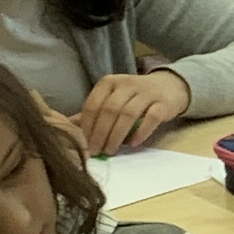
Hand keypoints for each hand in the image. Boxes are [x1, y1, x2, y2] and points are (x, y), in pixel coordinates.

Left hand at [69, 67, 190, 156]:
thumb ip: (91, 112)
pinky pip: (151, 118)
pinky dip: (141, 132)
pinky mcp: (163, 103)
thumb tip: (65, 126)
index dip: (87, 126)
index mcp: (109, 82)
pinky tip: (133, 143)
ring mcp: (146, 92)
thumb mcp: (111, 99)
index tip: (84, 145)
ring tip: (111, 150)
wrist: (168, 87)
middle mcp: (127, 84)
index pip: (93, 104)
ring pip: (128, 113)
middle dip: (100, 133)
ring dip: (117, 135)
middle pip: (109, 109)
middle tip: (96, 151)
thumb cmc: (134, 97)